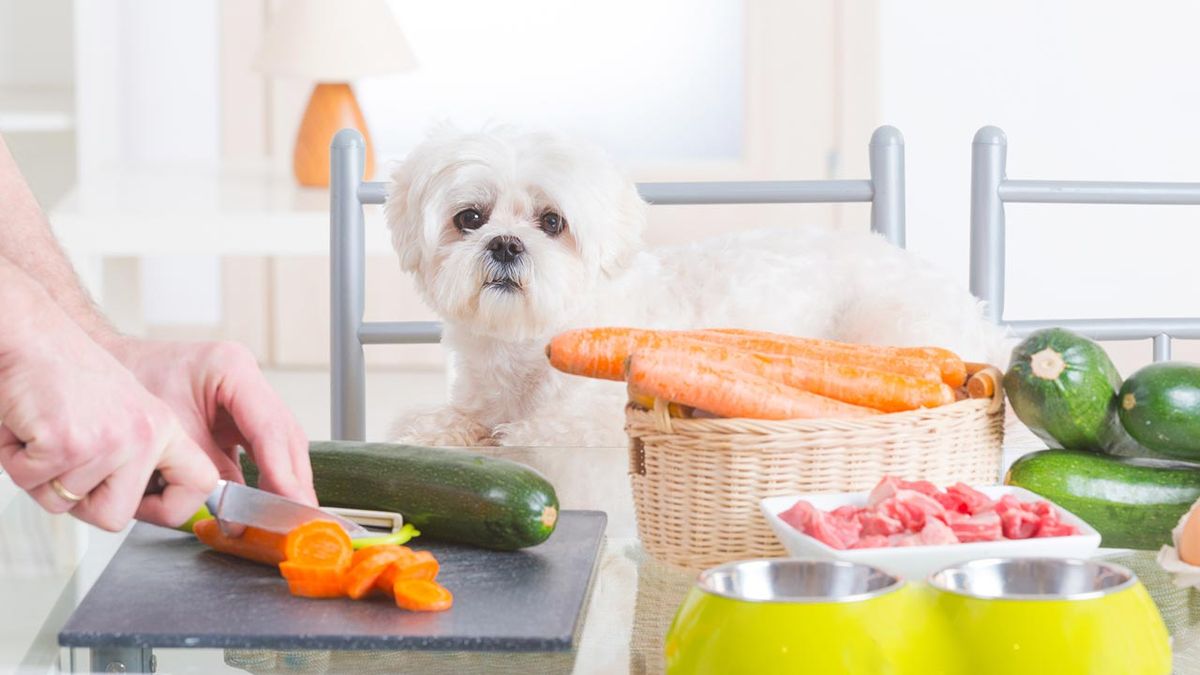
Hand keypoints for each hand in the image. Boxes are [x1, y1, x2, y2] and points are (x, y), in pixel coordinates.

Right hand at [0, 300, 218, 529]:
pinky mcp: (69, 442)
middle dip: (77, 501)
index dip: (174, 507)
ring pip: (64, 503)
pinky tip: (26, 423)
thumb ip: (135, 456)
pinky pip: (31, 483)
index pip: (200, 483)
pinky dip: (14, 459)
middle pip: (114, 517)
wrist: (29, 334)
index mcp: (163, 428)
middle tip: (63, 458)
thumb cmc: (65, 374)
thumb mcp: (120, 412)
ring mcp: (110, 440)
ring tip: (44, 429)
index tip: (150, 507)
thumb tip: (138, 506)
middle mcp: (145, 435)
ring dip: (39, 474)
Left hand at [106, 338, 316, 504]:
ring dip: (286, 479)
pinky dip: (268, 476)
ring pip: (281, 444)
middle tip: (301, 515)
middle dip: (294, 478)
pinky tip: (271, 500)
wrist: (108, 369)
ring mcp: (246, 399)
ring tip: (290, 514)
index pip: (269, 427)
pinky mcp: (239, 419)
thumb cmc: (129, 386)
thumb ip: (205, 469)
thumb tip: (234, 511)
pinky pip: (263, 450)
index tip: (292, 501)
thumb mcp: (167, 431)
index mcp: (232, 368)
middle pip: (286, 435)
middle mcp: (247, 380)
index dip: (282, 469)